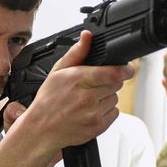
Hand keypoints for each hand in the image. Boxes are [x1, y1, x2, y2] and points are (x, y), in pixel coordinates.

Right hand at [18, 30, 132, 151]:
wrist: (40, 130)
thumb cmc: (47, 101)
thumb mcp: (57, 72)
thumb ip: (76, 53)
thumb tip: (87, 36)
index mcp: (78, 79)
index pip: (114, 73)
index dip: (124, 69)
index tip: (125, 69)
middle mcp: (87, 97)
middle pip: (116, 84)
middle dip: (110, 82)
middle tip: (94, 85)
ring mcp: (94, 113)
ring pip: (115, 99)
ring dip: (106, 97)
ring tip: (88, 100)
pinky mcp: (98, 126)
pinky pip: (114, 113)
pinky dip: (106, 111)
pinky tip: (90, 111)